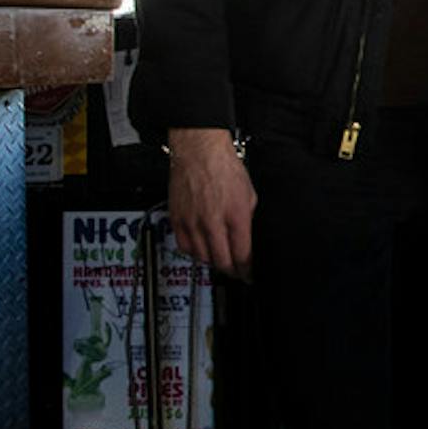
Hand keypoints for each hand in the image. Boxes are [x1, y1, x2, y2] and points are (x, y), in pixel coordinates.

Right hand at [167, 127, 255, 279]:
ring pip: (202, 258)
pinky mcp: (177, 220)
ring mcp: (193, 222)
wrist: (199, 153)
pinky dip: (194, 253)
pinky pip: (184, 247)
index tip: (250, 275)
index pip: (242, 255)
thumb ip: (248, 220)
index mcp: (236, 216)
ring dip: (213, 262)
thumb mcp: (249, 195)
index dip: (247, 270)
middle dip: (232, 271)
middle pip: (222, 261)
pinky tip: (202, 250)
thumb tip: (248, 238)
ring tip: (221, 260)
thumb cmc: (225, 169)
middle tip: (237, 273)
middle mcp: (213, 222)